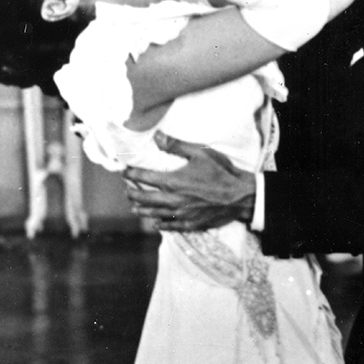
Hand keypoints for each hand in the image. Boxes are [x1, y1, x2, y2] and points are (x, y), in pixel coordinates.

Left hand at [123, 132, 256, 231]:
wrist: (240, 196)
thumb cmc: (221, 172)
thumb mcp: (200, 153)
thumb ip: (176, 146)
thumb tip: (156, 137)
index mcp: (172, 182)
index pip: (144, 178)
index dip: (131, 174)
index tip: (124, 171)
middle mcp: (172, 200)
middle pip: (144, 198)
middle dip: (132, 193)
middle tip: (126, 190)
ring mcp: (180, 214)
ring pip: (154, 214)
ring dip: (142, 210)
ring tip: (134, 207)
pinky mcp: (190, 224)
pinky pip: (169, 226)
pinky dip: (160, 224)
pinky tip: (156, 223)